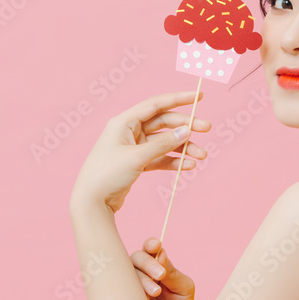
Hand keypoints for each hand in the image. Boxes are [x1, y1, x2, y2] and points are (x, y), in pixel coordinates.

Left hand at [70, 90, 211, 213]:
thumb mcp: (137, 157)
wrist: (91, 202)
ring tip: (201, 156)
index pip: (156, 105)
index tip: (199, 97)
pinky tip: (188, 166)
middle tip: (207, 129)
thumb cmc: (107, 174)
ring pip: (165, 142)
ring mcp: (134, 147)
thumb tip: (186, 130)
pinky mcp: (137, 163)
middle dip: (186, 127)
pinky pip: (161, 158)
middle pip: (164, 123)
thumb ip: (163, 144)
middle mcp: (129, 131)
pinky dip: (174, 161)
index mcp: (124, 122)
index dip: (179, 99)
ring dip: (184, 147)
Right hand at [131, 237, 194, 299]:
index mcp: (157, 267)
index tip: (156, 245)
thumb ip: (172, 271)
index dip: (151, 244)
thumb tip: (160, 253)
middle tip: (161, 276)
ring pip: (127, 272)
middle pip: (136, 257)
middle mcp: (141, 274)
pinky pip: (119, 289)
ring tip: (155, 293)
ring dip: (142, 279)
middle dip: (148, 263)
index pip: (150, 250)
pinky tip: (143, 299)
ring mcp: (130, 287)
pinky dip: (130, 290)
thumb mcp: (183, 288)